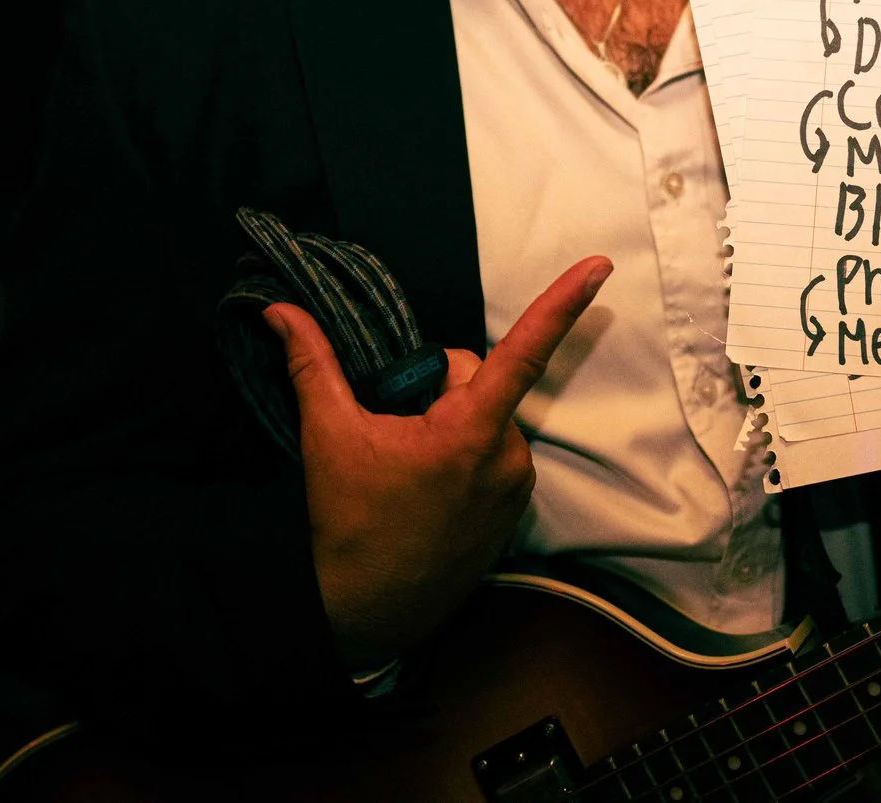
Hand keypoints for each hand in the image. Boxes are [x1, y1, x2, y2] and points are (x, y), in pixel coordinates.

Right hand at [267, 256, 612, 665]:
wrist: (365, 615)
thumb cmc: (348, 528)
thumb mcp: (328, 438)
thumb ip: (312, 363)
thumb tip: (280, 310)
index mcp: (470, 430)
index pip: (523, 350)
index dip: (563, 303)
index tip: (600, 265)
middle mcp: (507, 456)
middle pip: (477, 380)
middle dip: (433, 385)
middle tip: (389, 425)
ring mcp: (514, 488)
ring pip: (483, 418)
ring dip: (446, 422)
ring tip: (403, 463)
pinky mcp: (512, 513)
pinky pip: (491, 455)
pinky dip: (459, 453)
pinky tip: (423, 485)